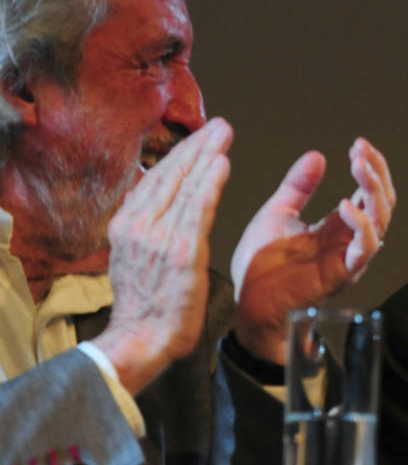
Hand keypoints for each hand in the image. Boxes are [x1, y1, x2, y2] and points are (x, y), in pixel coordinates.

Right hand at [91, 118, 232, 393]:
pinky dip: (210, 183)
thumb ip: (147, 226)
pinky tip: (222, 163)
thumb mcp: (135, 255)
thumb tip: (159, 198)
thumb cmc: (146, 302)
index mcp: (126, 224)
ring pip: (186, 185)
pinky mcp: (181, 251)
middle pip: (171, 174)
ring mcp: (159, 237)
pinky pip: (198, 208)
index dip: (181, 154)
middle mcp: (138, 225)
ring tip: (224, 134)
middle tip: (219, 126)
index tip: (200, 136)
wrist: (142, 338)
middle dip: (197, 146)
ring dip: (207, 155)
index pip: (156, 178)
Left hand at [230, 138, 394, 364]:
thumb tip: (318, 155)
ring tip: (359, 166)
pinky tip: (346, 205)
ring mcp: (348, 257)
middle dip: (376, 174)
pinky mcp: (342, 273)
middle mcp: (349, 240)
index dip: (370, 167)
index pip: (369, 193)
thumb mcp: (278, 211)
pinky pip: (364, 248)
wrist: (245, 300)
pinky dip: (361, 225)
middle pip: (382, 203)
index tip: (359, 144)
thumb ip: (299, 186)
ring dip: (374, 191)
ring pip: (380, 221)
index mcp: (337, 226)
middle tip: (361, 151)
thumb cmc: (260, 264)